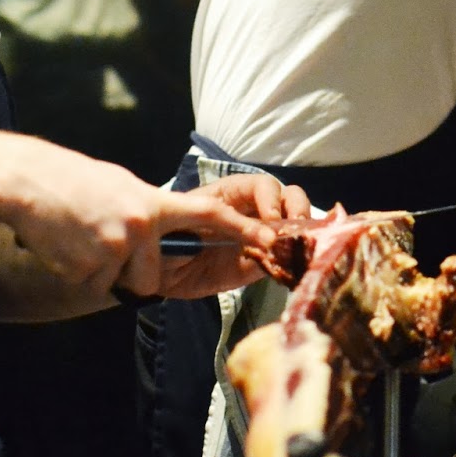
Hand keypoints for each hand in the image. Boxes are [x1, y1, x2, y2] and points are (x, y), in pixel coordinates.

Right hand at [0, 139, 276, 299]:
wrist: (28, 181)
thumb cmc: (74, 181)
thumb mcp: (122, 188)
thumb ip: (149, 212)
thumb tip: (164, 232)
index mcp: (154, 204)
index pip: (209, 215)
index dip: (241, 229)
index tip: (267, 239)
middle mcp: (140, 227)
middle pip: (150, 277)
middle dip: (132, 273)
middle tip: (104, 246)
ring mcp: (114, 248)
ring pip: (120, 282)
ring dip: (102, 271)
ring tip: (82, 240)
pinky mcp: (88, 267)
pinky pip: (93, 284)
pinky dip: (79, 271)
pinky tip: (66, 245)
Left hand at [154, 175, 312, 298]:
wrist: (155, 271)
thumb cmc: (167, 235)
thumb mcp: (186, 225)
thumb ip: (219, 225)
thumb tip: (251, 235)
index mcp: (231, 194)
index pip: (263, 186)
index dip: (272, 199)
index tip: (270, 219)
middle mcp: (250, 212)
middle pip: (288, 199)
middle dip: (297, 210)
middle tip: (295, 231)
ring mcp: (257, 238)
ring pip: (292, 228)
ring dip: (300, 237)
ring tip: (298, 251)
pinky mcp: (256, 265)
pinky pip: (282, 261)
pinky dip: (290, 264)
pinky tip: (288, 270)